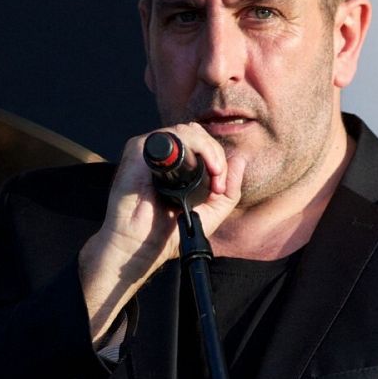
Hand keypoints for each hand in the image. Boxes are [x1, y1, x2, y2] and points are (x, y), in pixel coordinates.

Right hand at [79, 123, 245, 341]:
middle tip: (219, 178)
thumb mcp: (212, 211)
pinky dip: (192, 146)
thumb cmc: (169, 232)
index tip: (221, 184)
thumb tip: (241, 159)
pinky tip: (200, 168)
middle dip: (215, 152)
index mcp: (176, 165)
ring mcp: (148, 153)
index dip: (218, 157)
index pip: (202, 142)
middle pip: (196, 132)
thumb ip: (230, 188)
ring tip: (214, 173)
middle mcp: (162, 156)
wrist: (142, 247)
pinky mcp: (136, 152)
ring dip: (208, 148)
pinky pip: (168, 137)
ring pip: (186, 130)